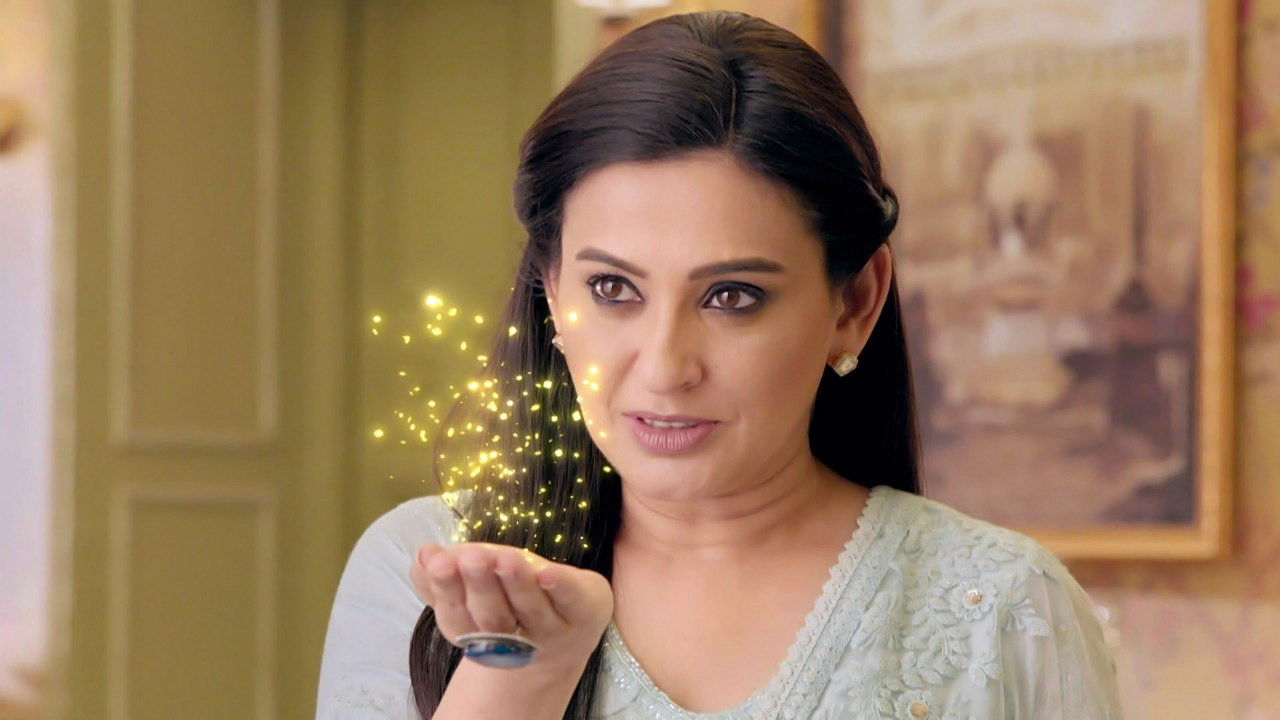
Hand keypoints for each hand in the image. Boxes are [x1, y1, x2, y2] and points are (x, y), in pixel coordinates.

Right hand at [411, 541, 613, 669]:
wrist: (571, 629)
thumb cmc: (513, 600)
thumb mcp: (475, 585)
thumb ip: (443, 575)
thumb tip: (423, 556)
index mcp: (480, 634)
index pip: (457, 618)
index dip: (447, 590)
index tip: (439, 561)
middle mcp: (516, 639)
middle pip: (493, 619)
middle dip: (481, 586)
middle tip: (472, 557)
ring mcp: (552, 629)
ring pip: (531, 610)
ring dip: (516, 584)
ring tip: (504, 557)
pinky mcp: (584, 612)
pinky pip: (572, 601)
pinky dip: (561, 587)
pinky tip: (549, 573)